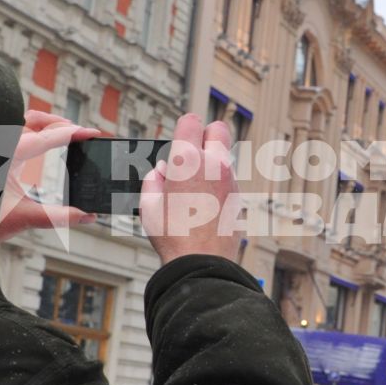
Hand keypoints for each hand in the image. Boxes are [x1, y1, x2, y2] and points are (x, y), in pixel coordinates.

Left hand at [0, 111, 102, 241]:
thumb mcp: (24, 218)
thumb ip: (59, 217)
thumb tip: (88, 216)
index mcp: (7, 155)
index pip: (46, 137)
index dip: (72, 134)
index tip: (92, 132)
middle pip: (33, 120)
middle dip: (58, 123)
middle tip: (79, 133)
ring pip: (19, 123)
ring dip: (42, 124)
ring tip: (61, 133)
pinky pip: (9, 134)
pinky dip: (27, 133)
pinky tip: (37, 144)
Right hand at [140, 112, 239, 265]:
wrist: (201, 263)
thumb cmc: (173, 236)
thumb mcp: (147, 205)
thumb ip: (153, 179)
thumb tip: (162, 172)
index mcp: (187, 161)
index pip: (191, 121)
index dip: (183, 128)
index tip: (179, 138)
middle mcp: (214, 164)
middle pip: (218, 129)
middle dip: (205, 135)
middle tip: (191, 153)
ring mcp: (230, 180)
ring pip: (224, 155)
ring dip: (211, 161)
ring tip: (194, 186)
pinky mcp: (238, 196)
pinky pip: (228, 178)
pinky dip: (218, 182)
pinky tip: (204, 202)